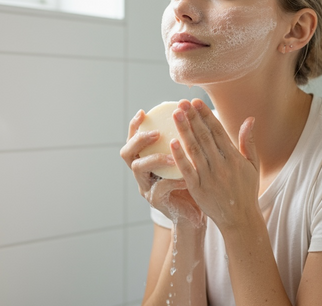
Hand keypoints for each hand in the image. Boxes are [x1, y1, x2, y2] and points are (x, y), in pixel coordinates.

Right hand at [120, 109, 204, 227]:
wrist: (195, 209)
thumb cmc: (191, 179)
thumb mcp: (185, 157)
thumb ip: (182, 140)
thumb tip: (189, 112)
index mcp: (146, 158)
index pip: (133, 138)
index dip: (134, 125)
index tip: (143, 112)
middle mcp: (141, 172)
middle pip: (127, 153)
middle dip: (139, 140)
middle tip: (156, 133)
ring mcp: (146, 187)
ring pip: (138, 168)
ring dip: (155, 159)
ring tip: (173, 157)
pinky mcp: (156, 201)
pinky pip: (160, 187)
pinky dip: (174, 179)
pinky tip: (187, 177)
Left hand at [170, 99, 259, 230]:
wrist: (240, 220)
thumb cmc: (246, 190)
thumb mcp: (253, 165)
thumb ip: (248, 142)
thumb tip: (249, 119)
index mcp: (234, 158)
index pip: (218, 131)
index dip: (206, 115)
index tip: (196, 102)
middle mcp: (221, 165)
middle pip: (204, 137)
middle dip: (193, 118)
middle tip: (182, 102)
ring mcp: (209, 177)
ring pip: (195, 149)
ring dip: (184, 130)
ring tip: (176, 114)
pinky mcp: (198, 189)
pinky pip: (187, 170)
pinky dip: (180, 156)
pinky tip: (172, 142)